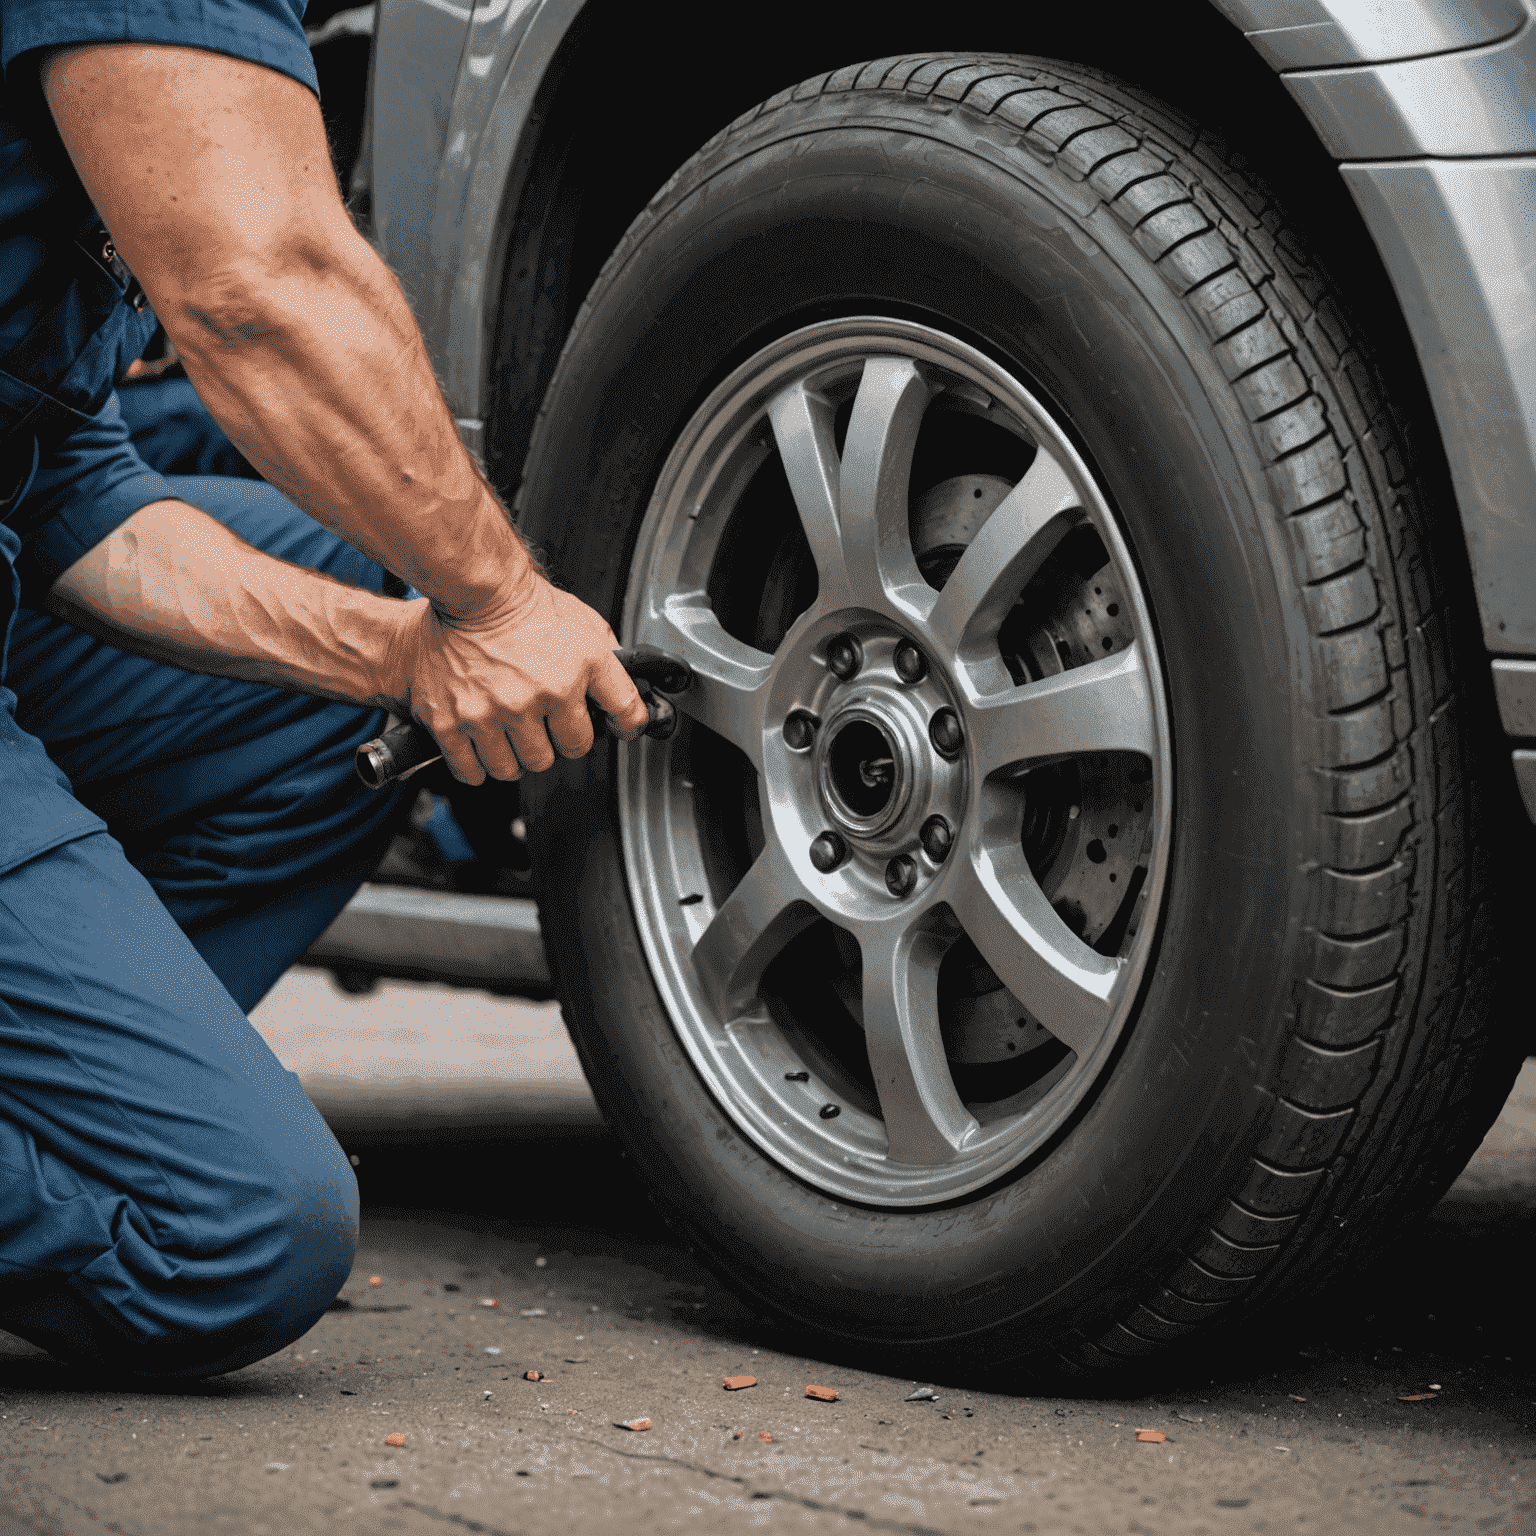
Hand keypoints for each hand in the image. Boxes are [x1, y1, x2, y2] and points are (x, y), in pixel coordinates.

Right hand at [386, 576, 649, 782]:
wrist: (474, 591)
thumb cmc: (525, 606)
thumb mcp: (584, 624)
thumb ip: (607, 660)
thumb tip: (621, 693)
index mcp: (575, 673)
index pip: (624, 716)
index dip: (625, 725)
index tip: (620, 728)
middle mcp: (537, 697)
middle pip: (560, 754)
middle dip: (554, 742)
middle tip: (541, 723)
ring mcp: (493, 712)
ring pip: (514, 768)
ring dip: (513, 756)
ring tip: (507, 733)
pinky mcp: (452, 722)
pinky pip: (471, 770)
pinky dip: (475, 766)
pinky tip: (480, 746)